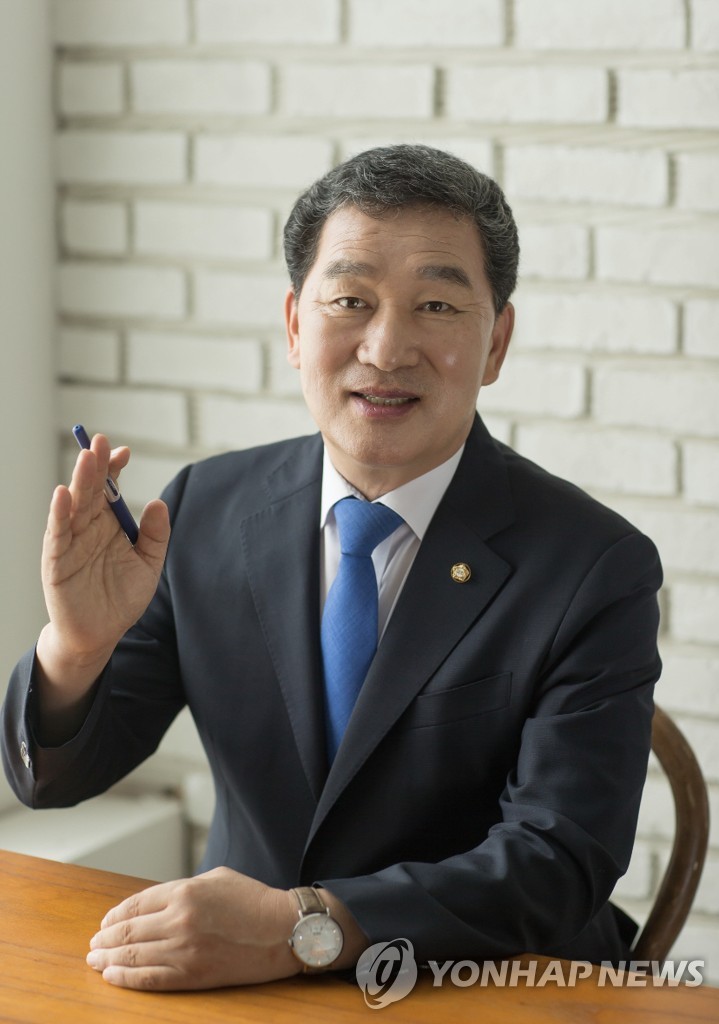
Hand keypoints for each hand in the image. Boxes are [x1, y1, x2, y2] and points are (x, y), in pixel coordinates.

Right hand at [40, 433, 169, 669]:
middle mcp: (88, 528)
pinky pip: (57, 534)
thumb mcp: (148, 564)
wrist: (100, 635)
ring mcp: (71, 542)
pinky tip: (63, 494)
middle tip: (101, 441)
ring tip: (86, 458)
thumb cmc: (121, 598)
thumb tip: (159, 502)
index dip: (114, 468)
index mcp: (109, 524)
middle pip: (91, 490)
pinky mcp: (56, 561)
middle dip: (96, 465)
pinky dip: (59, 513)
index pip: (110, 488)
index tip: (125, 452)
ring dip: (79, 481)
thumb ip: (155, 535)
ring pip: (74, 506)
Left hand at [86, 868, 299, 990]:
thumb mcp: (217, 879)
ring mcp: (184, 949)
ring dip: (108, 960)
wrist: (284, 930)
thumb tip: (157, 902)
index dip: (114, 916)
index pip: (135, 905)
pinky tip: (112, 976)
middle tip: (93, 947)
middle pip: (127, 931)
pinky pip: (149, 978)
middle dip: (105, 940)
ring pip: (133, 955)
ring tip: (96, 962)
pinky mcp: (193, 974)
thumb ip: (184, 888)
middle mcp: (179, 919)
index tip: (104, 924)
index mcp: (185, 891)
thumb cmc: (254, 900)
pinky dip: (126, 978)